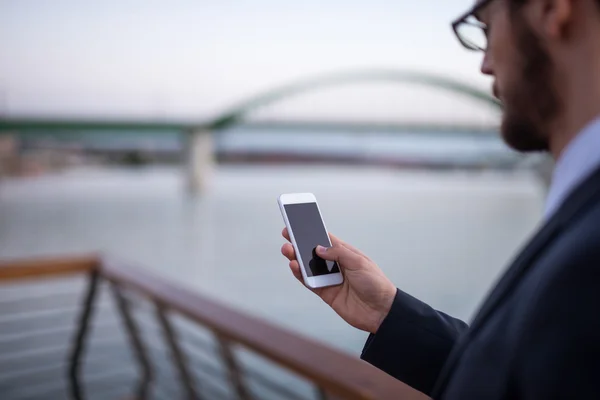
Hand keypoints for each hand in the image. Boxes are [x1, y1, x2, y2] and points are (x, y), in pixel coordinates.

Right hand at [281, 228, 395, 333]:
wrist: (381, 311)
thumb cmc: (376, 283)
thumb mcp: (359, 262)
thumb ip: (338, 253)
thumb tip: (318, 248)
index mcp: (345, 253)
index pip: (325, 239)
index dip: (312, 231)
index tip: (298, 223)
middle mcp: (335, 264)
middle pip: (313, 252)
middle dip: (299, 243)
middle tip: (287, 235)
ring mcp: (329, 279)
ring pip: (308, 266)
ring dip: (296, 258)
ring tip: (287, 250)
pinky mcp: (325, 292)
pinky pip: (309, 282)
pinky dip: (300, 275)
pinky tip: (294, 266)